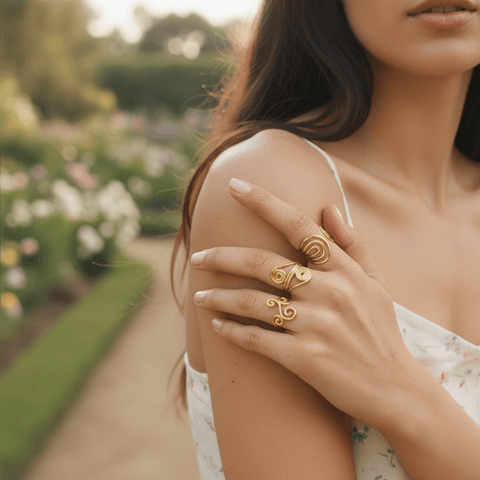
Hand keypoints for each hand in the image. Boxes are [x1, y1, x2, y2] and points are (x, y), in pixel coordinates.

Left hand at [191, 178, 416, 429]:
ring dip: (219, 297)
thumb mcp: (375, 284)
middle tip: (198, 256)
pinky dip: (232, 331)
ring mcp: (317, 325)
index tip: (233, 186)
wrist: (395, 389)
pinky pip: (257, 339)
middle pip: (262, 262)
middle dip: (222, 256)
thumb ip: (352, 245)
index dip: (263, 202)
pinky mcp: (305, 358)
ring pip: (252, 301)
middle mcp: (330, 292)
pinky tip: (218, 327)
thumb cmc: (381, 332)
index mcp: (344, 270)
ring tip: (199, 296)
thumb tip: (328, 208)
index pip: (299, 226)